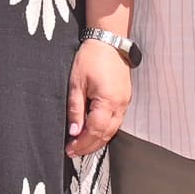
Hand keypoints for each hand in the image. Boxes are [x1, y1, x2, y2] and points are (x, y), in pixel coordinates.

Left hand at [67, 37, 131, 157]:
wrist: (109, 41)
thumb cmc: (91, 58)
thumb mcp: (76, 83)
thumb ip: (75, 109)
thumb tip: (74, 132)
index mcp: (107, 101)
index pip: (95, 131)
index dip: (82, 143)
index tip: (69, 149)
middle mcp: (120, 105)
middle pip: (106, 135)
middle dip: (89, 146)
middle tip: (73, 152)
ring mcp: (125, 102)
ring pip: (113, 130)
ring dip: (98, 140)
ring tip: (82, 146)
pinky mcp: (125, 99)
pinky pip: (116, 121)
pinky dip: (105, 131)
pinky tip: (94, 132)